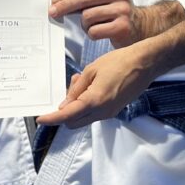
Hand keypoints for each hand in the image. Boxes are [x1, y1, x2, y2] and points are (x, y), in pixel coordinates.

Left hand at [36, 42, 156, 128]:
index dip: (52, 119)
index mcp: (94, 101)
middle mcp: (102, 112)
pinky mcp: (115, 110)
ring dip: (76, 107)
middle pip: (74, 122)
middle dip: (64, 112)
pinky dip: (87, 104)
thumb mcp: (92, 70)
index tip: (40, 119)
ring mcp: (110, 113)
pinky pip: (94, 113)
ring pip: (84, 118)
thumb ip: (77, 88)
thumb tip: (65, 104)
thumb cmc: (119, 62)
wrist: (145, 63)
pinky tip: (90, 85)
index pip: (67, 115)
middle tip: (67, 89)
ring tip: (80, 81)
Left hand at [48, 0, 184, 47]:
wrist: (142, 28)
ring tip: (91, 26)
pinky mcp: (122, 27)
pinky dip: (91, 34)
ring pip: (87, 16)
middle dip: (64, 6)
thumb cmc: (116, 12)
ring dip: (84, 25)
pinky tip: (98, 33)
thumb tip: (58, 1)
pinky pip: (94, 31)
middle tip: (52, 12)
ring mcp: (122, 10)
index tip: (54, 0)